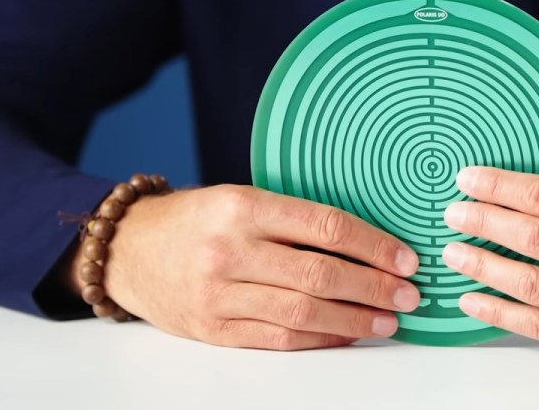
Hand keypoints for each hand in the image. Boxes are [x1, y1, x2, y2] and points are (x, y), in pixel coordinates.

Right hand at [69, 185, 420, 349]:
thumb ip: (293, 218)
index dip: (374, 245)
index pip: (325, 227)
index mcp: (243, 207)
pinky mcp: (214, 329)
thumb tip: (365, 243)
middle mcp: (230, 251)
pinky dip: (320, 339)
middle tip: (408, 295)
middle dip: (373, 288)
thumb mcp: (240, 198)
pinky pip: (280, 339)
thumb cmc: (196, 220)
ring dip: (355, 320)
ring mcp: (220, 295)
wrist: (130, 250)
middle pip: (320, 275)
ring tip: (387, 320)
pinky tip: (347, 333)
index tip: (405, 259)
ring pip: (303, 313)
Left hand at [441, 167, 538, 358]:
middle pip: (532, 239)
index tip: (467, 179)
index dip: (500, 187)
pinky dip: (498, 314)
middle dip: (483, 223)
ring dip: (482, 267)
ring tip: (453, 253)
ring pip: (530, 285)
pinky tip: (472, 299)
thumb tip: (510, 191)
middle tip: (452, 214)